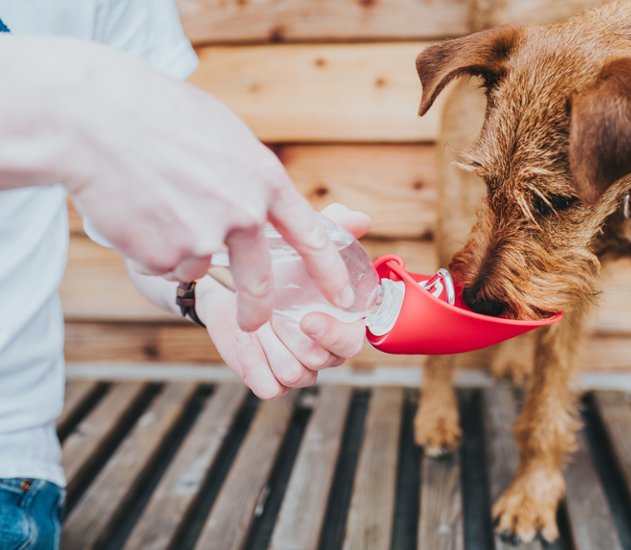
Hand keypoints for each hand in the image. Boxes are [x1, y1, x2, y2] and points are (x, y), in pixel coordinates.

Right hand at [47, 38, 351, 331]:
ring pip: (197, 263)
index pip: (310, 235)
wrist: (96, 120)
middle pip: (259, 280)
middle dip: (257, 309)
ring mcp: (206, 237)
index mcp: (264, 180)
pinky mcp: (166, 256)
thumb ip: (250, 177)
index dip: (329, 271)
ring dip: (178, 245)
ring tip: (154, 202)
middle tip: (254, 321)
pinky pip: (164, 263)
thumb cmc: (160, 117)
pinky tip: (136, 211)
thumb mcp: (225, 136)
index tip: (344, 299)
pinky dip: (150, 246)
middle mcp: (244, 213)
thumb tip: (262, 204)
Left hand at [196, 204, 370, 397]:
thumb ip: (334, 228)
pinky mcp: (270, 381)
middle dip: (290, 336)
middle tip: (270, 312)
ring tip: (256, 322)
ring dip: (270, 346)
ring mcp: (299, 369)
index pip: (352, 342)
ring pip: (294, 374)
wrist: (230, 284)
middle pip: (319, 361)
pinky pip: (269, 388)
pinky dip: (254, 363)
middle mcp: (324, 351)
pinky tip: (245, 338)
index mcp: (342, 323)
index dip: (333, 334)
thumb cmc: (278, 263)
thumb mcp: (302, 240)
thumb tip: (360, 218)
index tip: (307, 317)